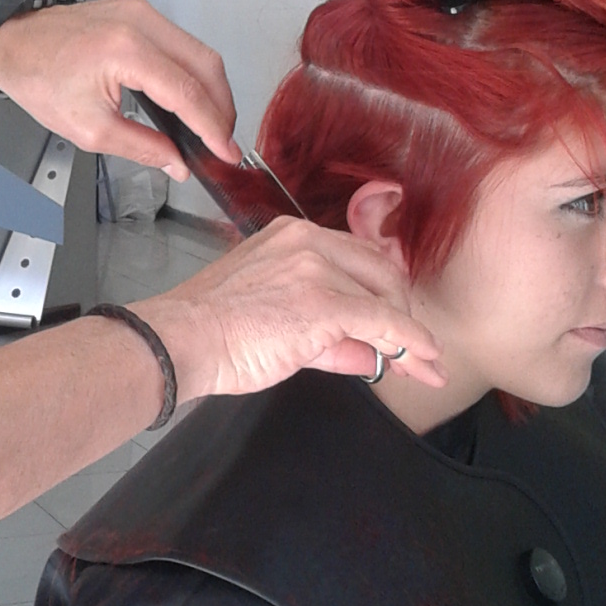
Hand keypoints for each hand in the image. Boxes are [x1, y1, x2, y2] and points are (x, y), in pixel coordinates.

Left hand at [0, 0, 240, 176]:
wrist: (12, 44)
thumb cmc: (38, 78)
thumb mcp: (89, 129)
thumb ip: (142, 148)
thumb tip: (178, 162)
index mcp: (125, 50)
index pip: (188, 92)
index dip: (213, 126)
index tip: (227, 150)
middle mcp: (139, 22)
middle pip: (206, 65)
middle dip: (221, 107)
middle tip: (222, 141)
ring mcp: (141, 11)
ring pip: (198, 51)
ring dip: (211, 89)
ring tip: (210, 124)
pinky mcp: (138, 11)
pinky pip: (180, 41)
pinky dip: (192, 71)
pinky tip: (190, 96)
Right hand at [133, 217, 444, 399]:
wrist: (179, 339)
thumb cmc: (211, 331)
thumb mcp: (275, 320)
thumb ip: (327, 337)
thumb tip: (367, 356)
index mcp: (292, 236)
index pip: (356, 258)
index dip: (385, 292)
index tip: (399, 321)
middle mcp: (307, 242)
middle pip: (381, 271)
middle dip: (403, 311)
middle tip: (416, 349)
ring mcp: (316, 269)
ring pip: (383, 300)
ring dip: (409, 338)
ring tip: (426, 369)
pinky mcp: (322, 303)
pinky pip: (382, 323)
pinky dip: (410, 344)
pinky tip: (424, 362)